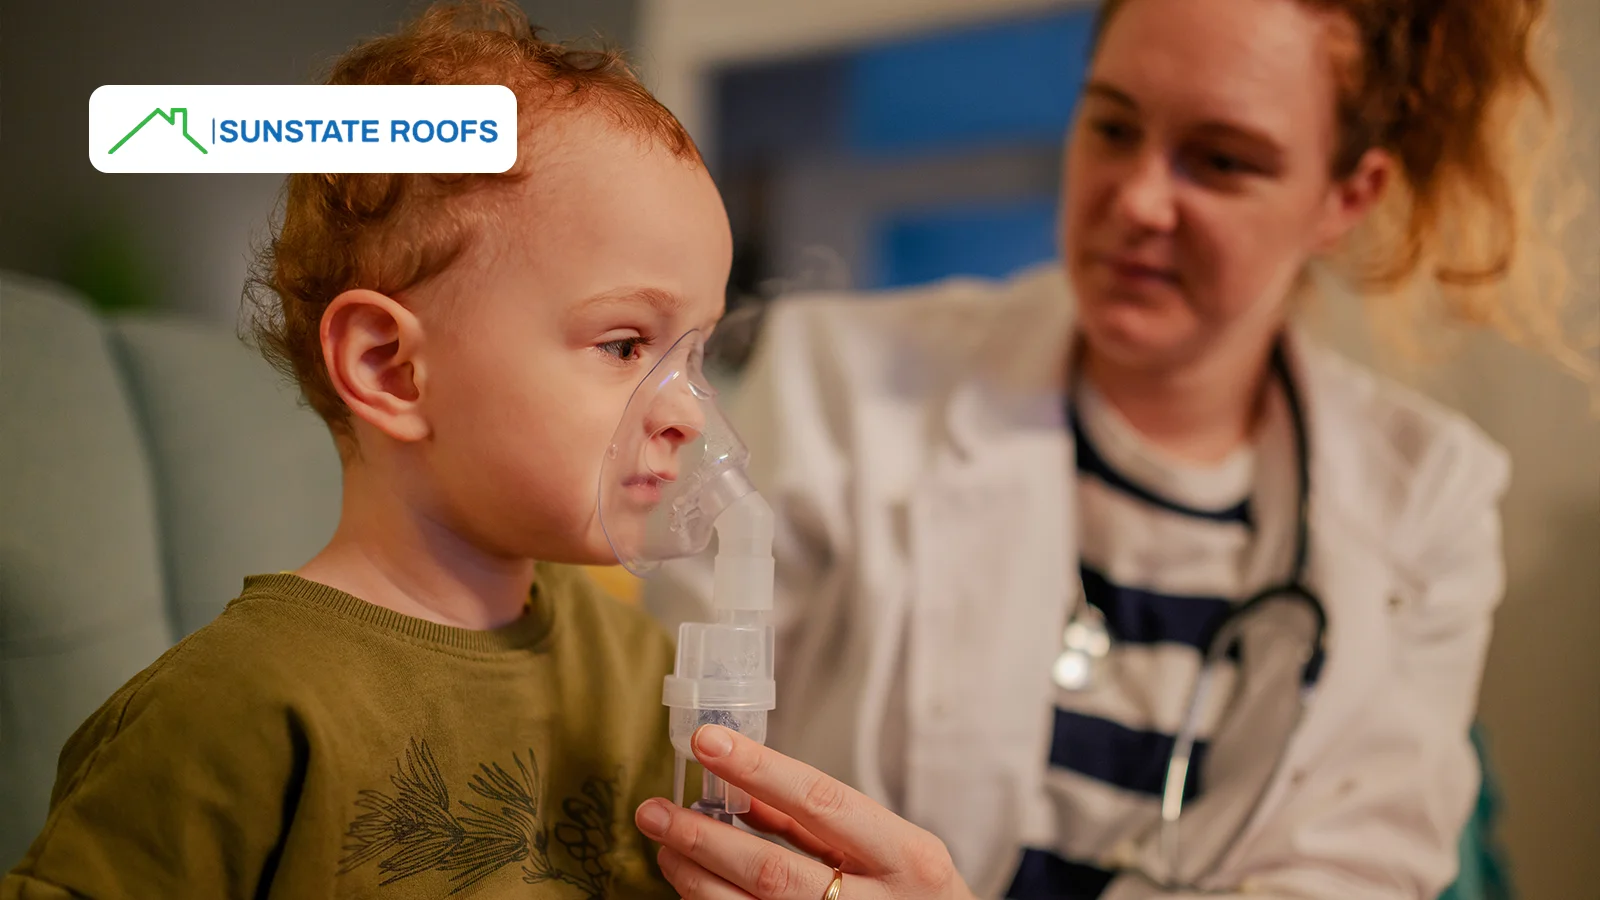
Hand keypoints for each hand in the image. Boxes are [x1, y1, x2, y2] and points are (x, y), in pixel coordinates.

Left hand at [635, 724, 975, 899]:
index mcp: (908, 858)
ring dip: (696, 878)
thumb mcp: (893, 851)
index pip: (821, 801)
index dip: (759, 769)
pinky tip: (690, 888)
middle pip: (771, 870)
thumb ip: (819, 824)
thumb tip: (743, 785)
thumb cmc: (918, 898)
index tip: (705, 742)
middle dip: (703, 837)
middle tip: (654, 810)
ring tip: (664, 846)